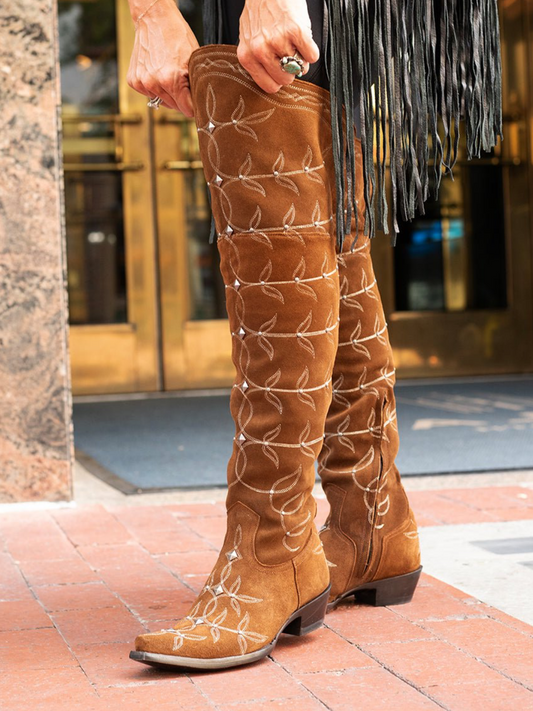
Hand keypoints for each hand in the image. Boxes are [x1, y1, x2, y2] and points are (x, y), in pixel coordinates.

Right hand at [127, 0, 198, 115]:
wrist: (154, 19)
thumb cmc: (176, 36)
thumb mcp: (194, 60)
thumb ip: (196, 85)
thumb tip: (199, 105)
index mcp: (170, 80)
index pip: (187, 110)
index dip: (194, 105)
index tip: (195, 99)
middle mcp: (153, 83)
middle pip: (175, 107)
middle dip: (181, 97)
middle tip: (182, 79)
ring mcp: (142, 83)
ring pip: (162, 101)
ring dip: (167, 93)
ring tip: (168, 73)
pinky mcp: (133, 81)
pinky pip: (149, 94)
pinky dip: (155, 87)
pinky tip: (157, 72)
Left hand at [238, 0, 319, 93]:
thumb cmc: (260, 8)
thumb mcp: (249, 36)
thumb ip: (256, 58)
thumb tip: (274, 78)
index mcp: (247, 56)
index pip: (269, 86)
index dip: (278, 80)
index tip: (281, 72)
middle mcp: (261, 50)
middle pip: (286, 80)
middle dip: (291, 70)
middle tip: (290, 55)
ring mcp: (279, 41)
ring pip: (300, 68)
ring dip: (302, 57)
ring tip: (295, 43)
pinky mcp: (296, 31)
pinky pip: (312, 56)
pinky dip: (312, 50)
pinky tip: (304, 39)